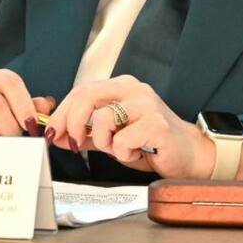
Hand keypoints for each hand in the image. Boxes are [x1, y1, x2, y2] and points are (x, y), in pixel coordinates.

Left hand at [46, 75, 213, 178]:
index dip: (62, 113)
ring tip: (117, 149)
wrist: (189, 154)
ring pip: (103, 119)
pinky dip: (122, 153)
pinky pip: (122, 140)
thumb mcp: (113, 136)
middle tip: (73, 143)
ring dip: (102, 142)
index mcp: (122, 87)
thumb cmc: (151, 144)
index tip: (54, 133)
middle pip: (87, 96)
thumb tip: (58, 135)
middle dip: (73, 123)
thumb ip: (88, 133)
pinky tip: (136, 152)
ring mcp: (147, 106)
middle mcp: (135, 90)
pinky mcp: (157, 125)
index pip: (81, 91)